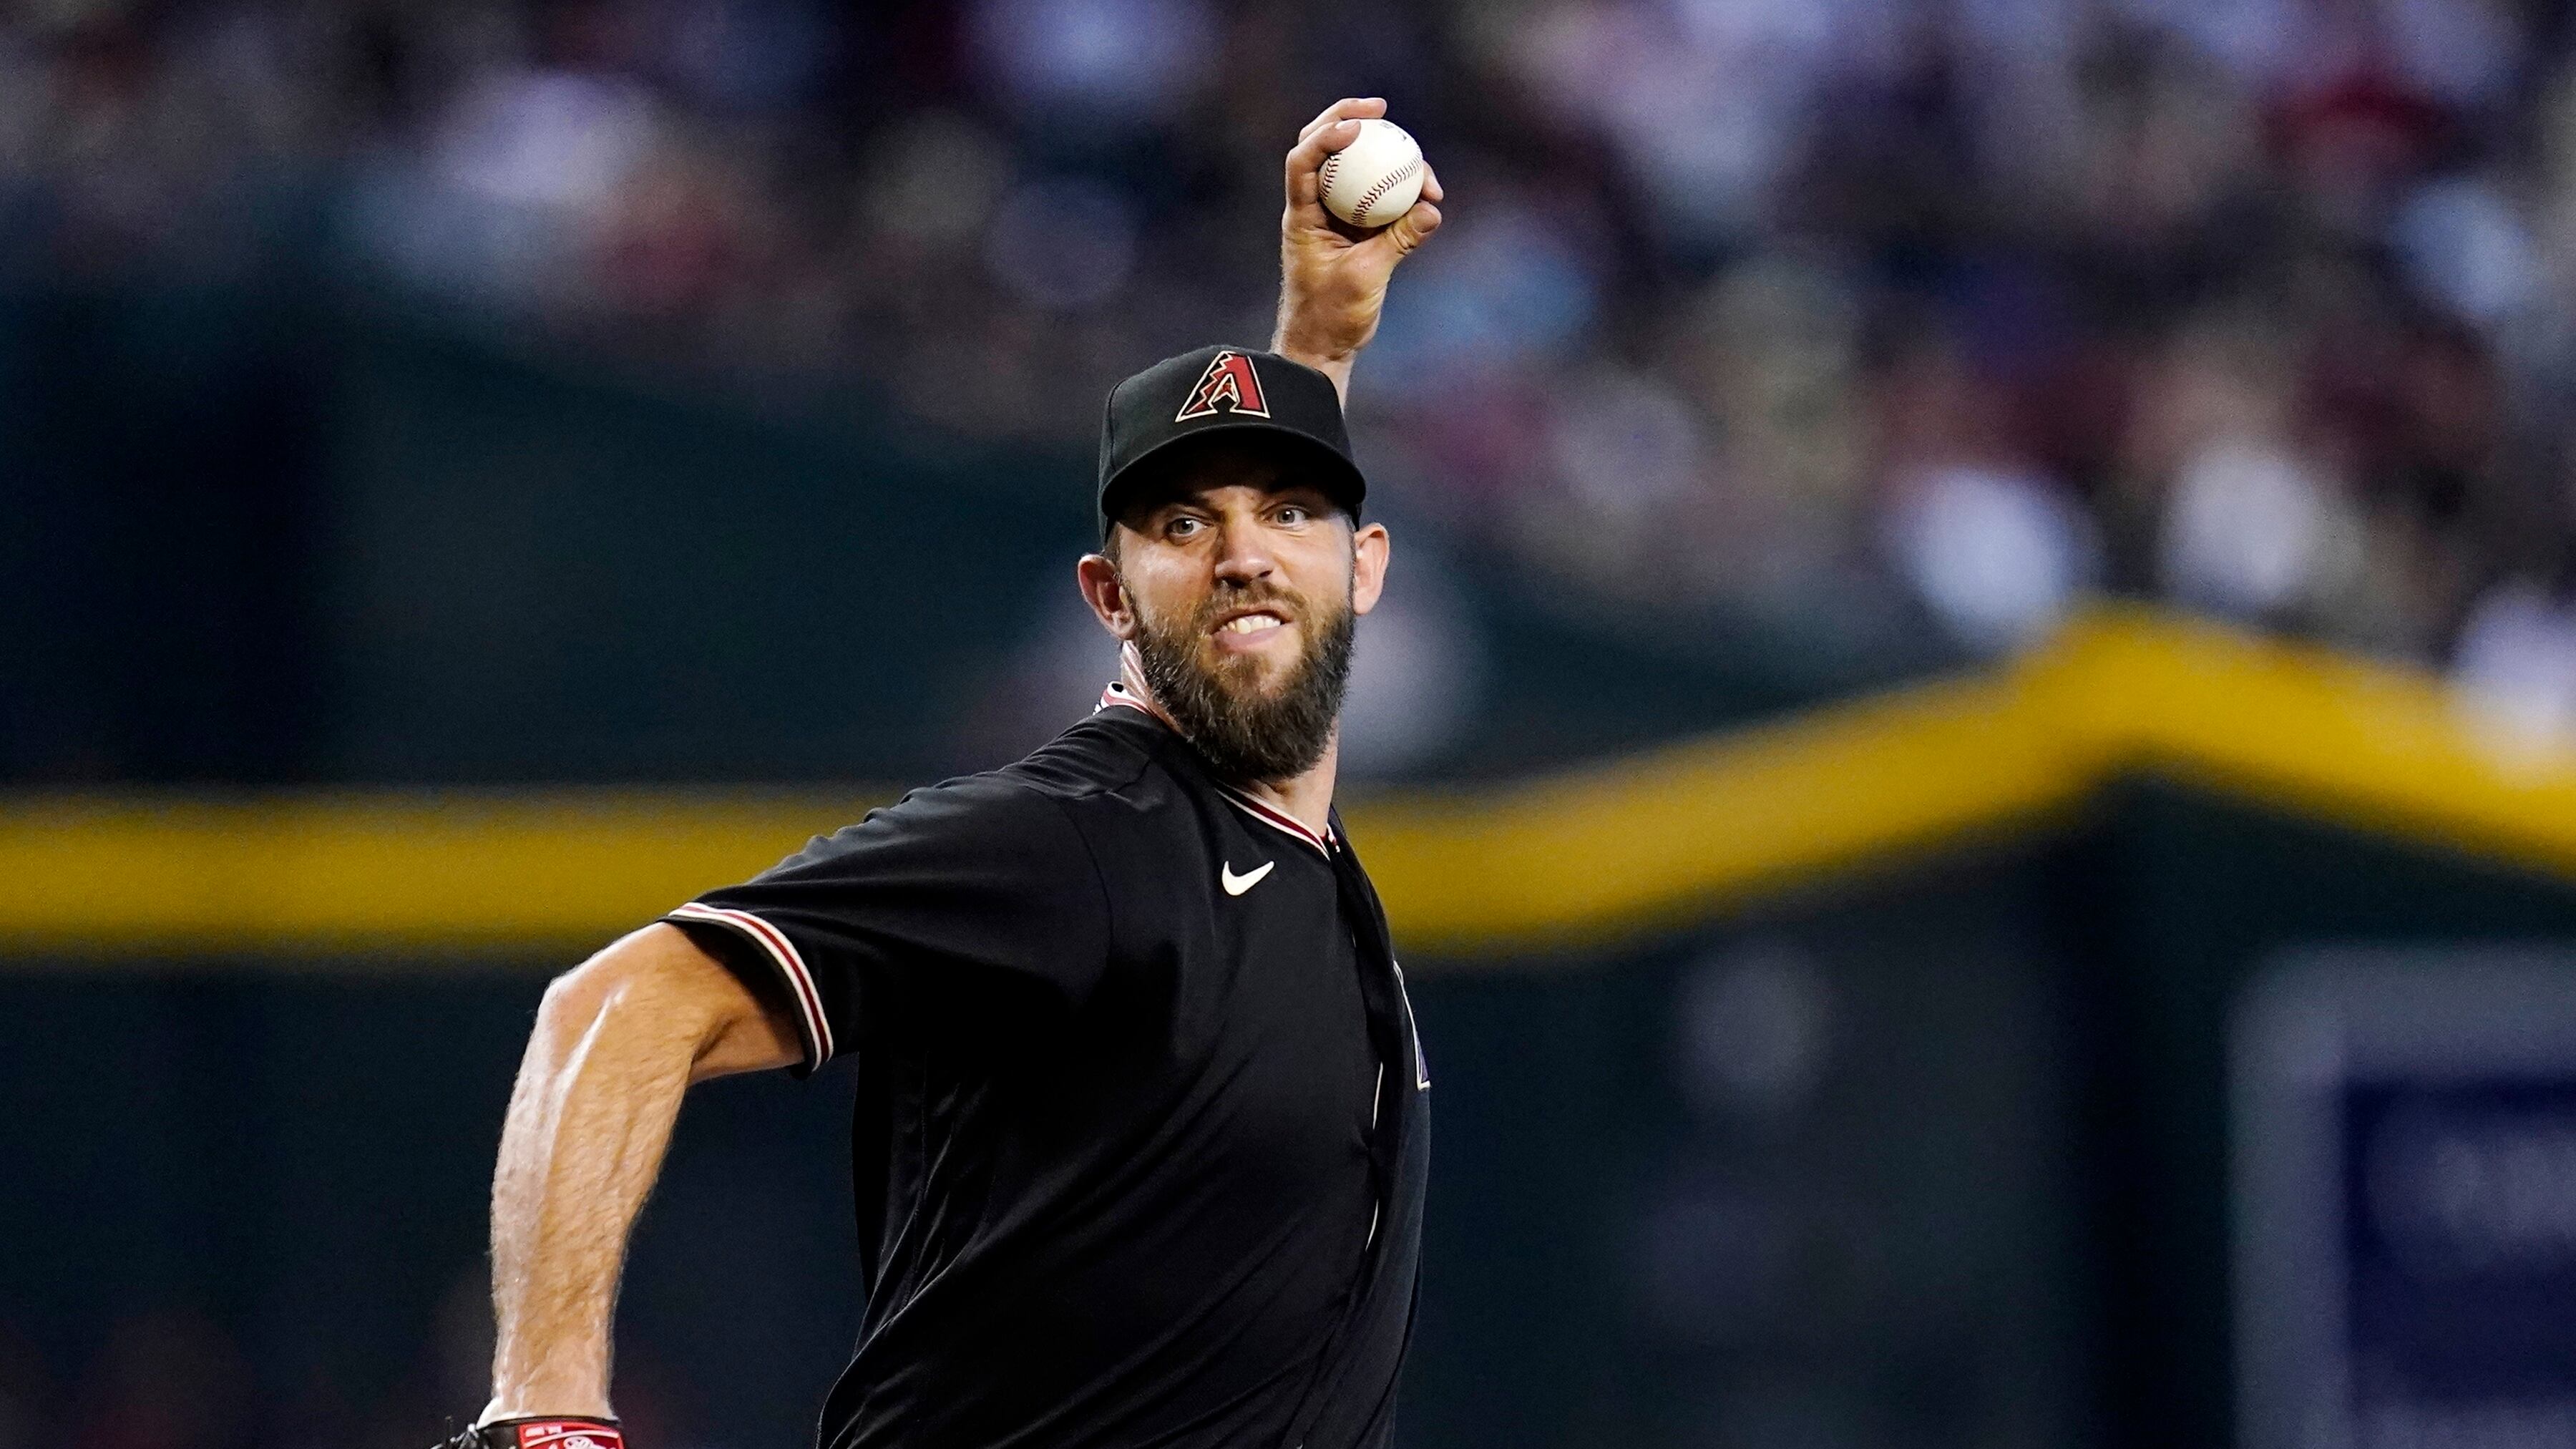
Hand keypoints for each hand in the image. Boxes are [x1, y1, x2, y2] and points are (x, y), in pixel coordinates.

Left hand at [1271, 97, 1443, 402]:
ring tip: (1426, 174)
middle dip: (1349, 119)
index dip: (1327, 135)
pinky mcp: (1358, 231)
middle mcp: (1315, 208)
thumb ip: (1398, 241)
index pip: (1303, 160)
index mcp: (1302, 215)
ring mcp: (1336, 217)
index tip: (1360, 127)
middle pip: (1324, 149)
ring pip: (1356, 170)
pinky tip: (1429, 196)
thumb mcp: (1366, 278)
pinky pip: (1379, 198)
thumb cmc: (1330, 317)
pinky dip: (1401, 192)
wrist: (1322, 348)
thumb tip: (1431, 208)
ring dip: (1386, 160)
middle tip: (1382, 109)